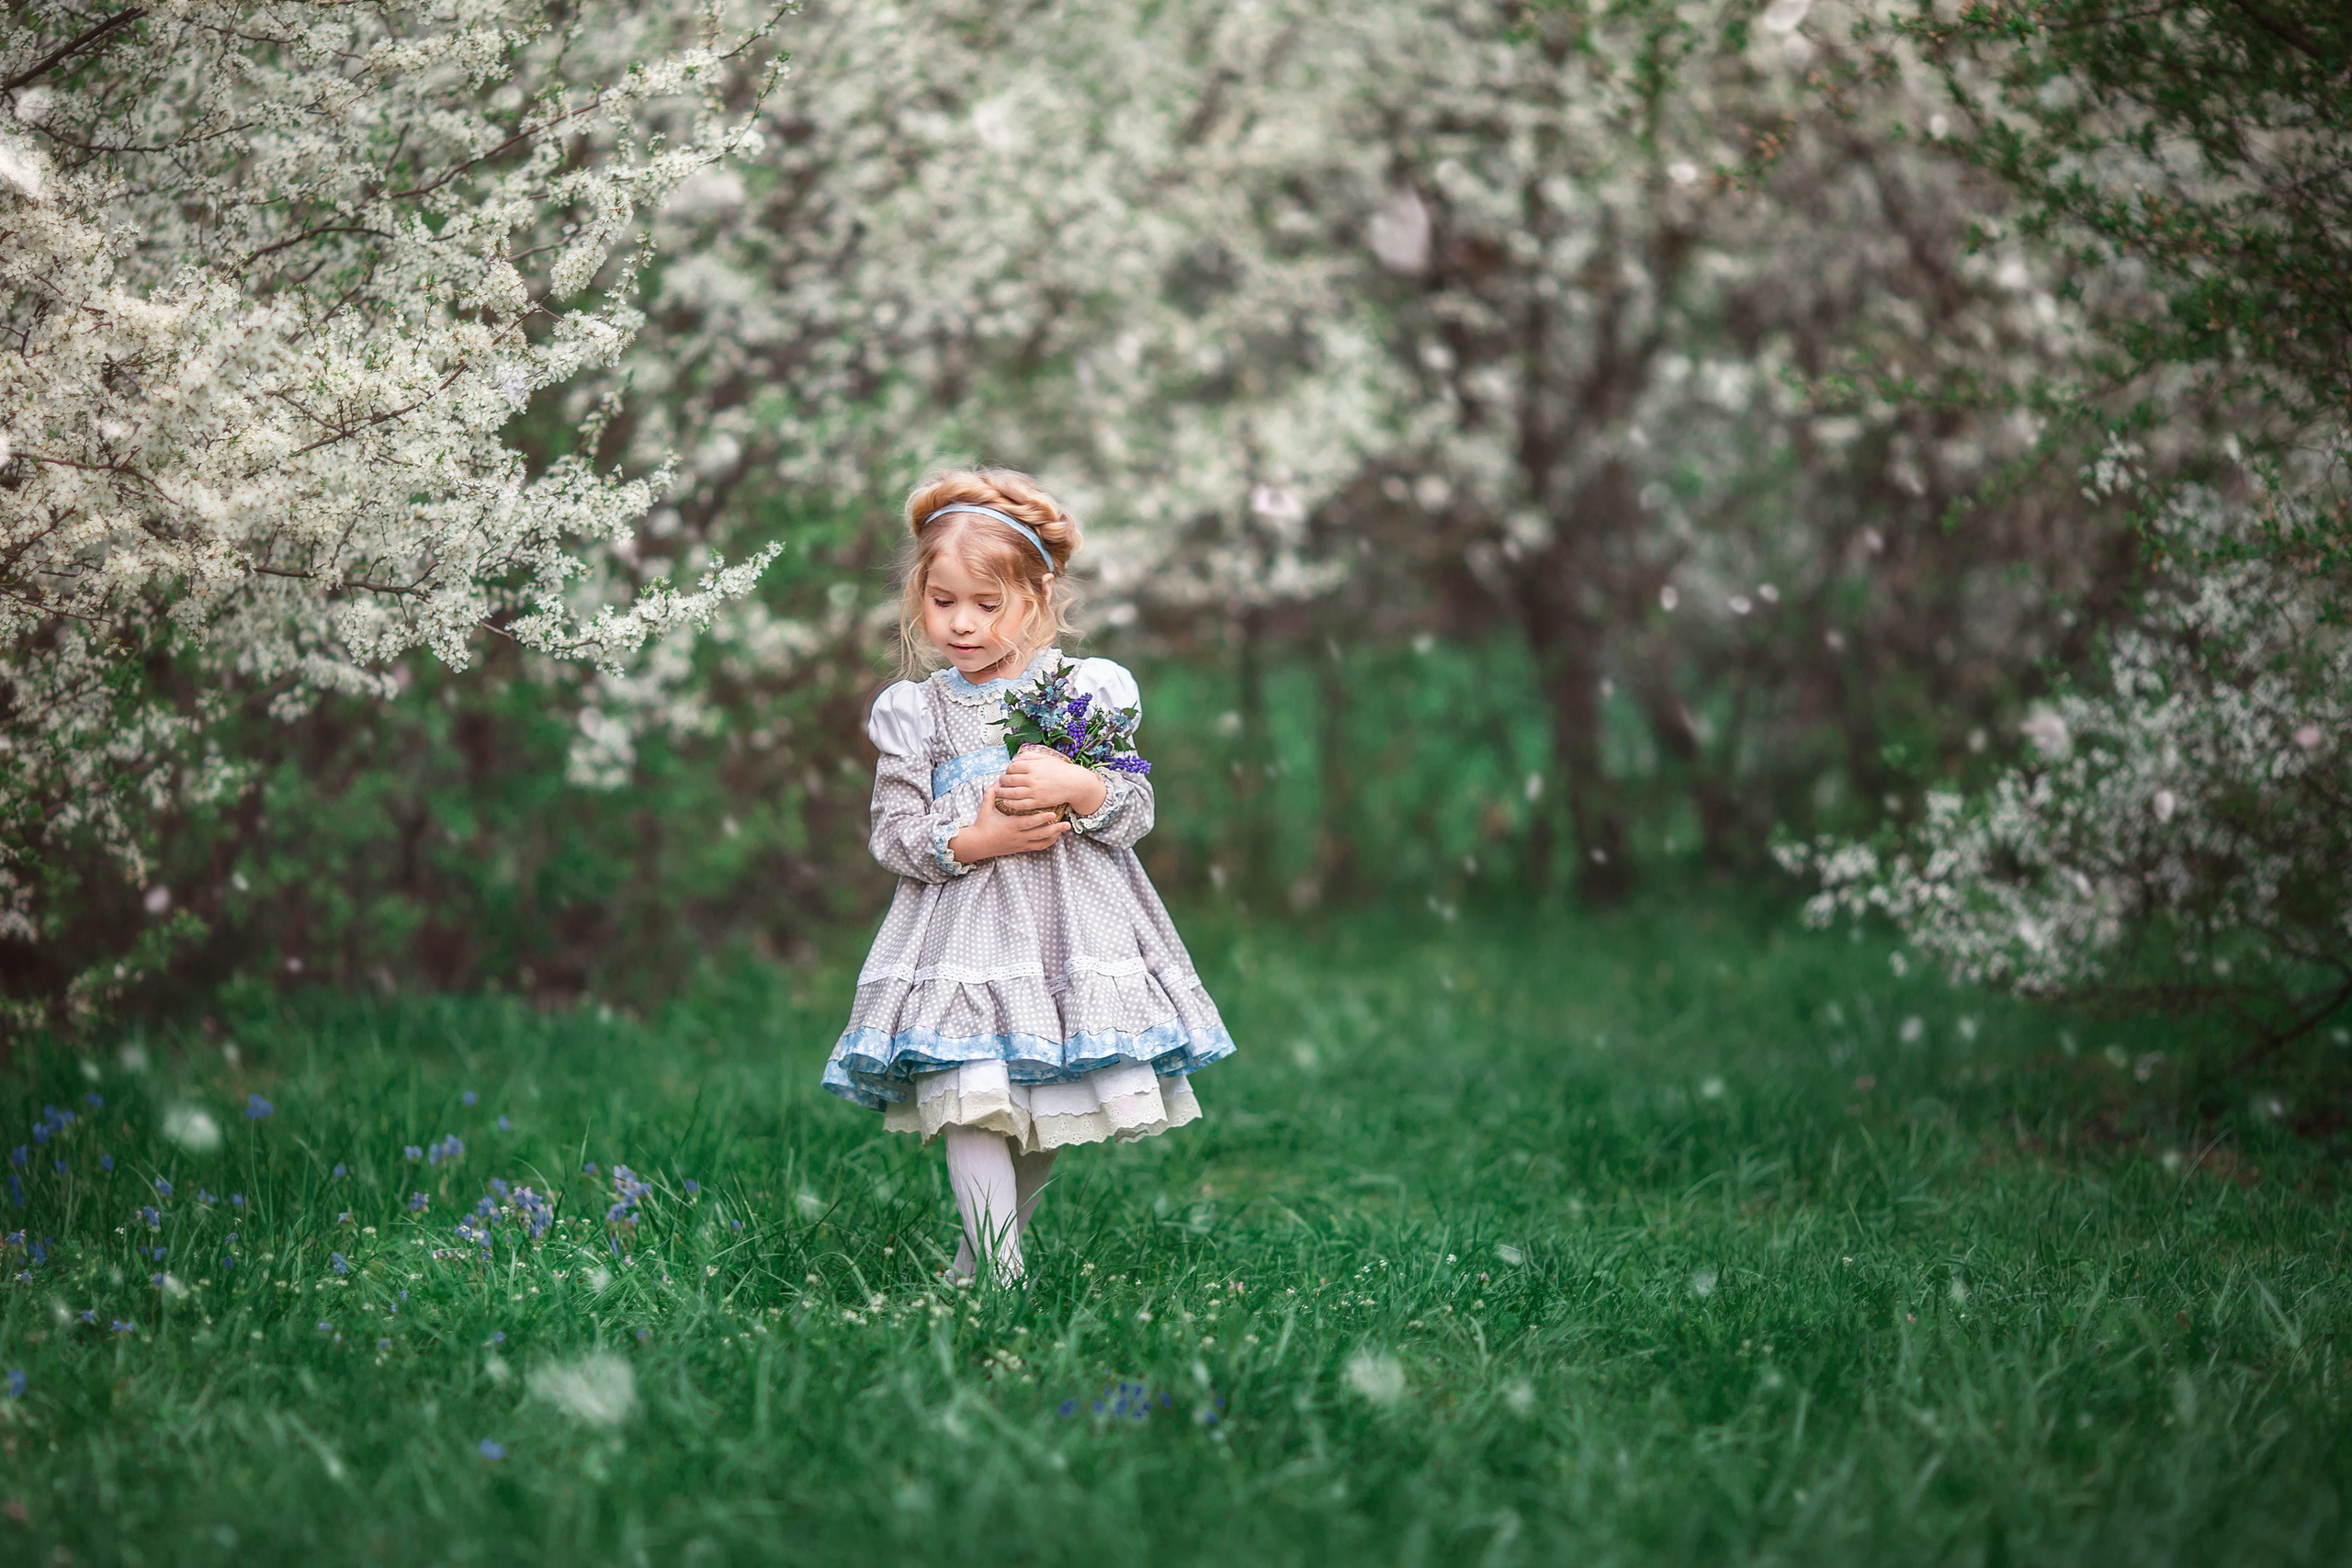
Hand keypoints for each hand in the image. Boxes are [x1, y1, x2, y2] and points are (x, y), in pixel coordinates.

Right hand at [947, 781, 1070, 864]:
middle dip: (1054, 829)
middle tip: (1067, 823)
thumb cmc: (982, 824)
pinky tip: (1055, 836)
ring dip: (1054, 836)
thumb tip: (998, 780)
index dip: (1041, 819)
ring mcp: (1020, 844)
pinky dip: (1047, 842)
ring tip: (1064, 828)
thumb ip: (991, 793)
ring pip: (1041, 843)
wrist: (978, 844)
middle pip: (1040, 835)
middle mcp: (1017, 836)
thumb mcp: (985, 808)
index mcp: (1010, 825)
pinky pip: (1037, 847)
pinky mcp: (1021, 849)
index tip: (1053, 813)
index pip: (1029, 823)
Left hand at [995, 745, 1108, 818]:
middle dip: (1002, 781)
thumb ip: (1029, 756)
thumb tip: (1014, 759)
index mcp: (1033, 765)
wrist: (1074, 783)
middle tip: (1000, 782)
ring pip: (1012, 792)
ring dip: (1002, 792)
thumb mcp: (1045, 757)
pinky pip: (1020, 804)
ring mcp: (1035, 791)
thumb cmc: (1060, 769)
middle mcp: (1032, 778)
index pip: (1012, 767)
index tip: (1007, 772)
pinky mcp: (1038, 802)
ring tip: (998, 791)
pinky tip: (1006, 802)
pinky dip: (1011, 803)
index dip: (1007, 770)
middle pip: (1010, 779)